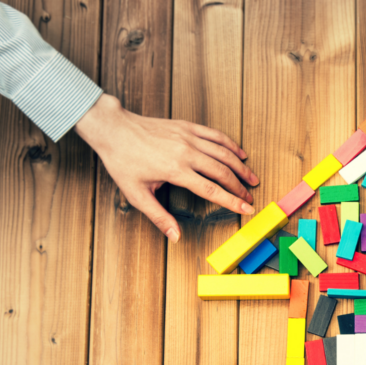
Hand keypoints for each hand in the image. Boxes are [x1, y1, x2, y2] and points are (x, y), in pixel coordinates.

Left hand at [74, 94, 259, 242]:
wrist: (114, 129)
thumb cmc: (123, 161)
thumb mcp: (137, 195)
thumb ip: (159, 217)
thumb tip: (175, 237)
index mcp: (176, 170)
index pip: (212, 190)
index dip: (232, 201)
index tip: (246, 209)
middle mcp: (186, 152)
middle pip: (222, 172)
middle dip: (240, 187)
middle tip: (250, 198)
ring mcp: (188, 137)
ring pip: (223, 153)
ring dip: (240, 166)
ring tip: (252, 178)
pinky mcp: (187, 127)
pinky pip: (215, 135)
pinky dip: (230, 144)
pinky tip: (239, 153)